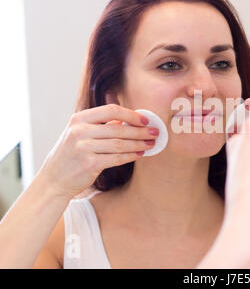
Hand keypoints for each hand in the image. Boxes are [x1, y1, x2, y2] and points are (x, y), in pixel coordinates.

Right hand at [34, 104, 158, 197]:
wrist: (54, 179)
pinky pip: (116, 158)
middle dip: (140, 131)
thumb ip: (103, 124)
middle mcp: (79, 131)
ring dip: (139, 144)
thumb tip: (130, 119)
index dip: (131, 115)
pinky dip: (131, 156)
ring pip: (120, 144)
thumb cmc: (72, 153)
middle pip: (118, 128)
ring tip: (151, 144)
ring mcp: (83, 148)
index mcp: (79, 119)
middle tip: (155, 133)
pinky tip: (140, 154)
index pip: (111, 110)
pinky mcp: (89, 164)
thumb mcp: (81, 133)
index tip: (146, 120)